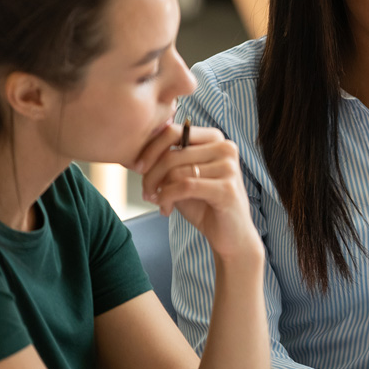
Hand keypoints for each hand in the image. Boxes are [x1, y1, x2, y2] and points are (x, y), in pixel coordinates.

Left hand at [136, 122, 261, 260]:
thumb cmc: (205, 205)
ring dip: (159, 191)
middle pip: (172, 154)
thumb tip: (137, 152)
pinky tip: (166, 209)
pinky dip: (167, 198)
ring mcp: (229, 167)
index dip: (150, 149)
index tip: (138, 168)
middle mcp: (226, 148)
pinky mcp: (227, 188)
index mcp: (216, 139)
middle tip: (146, 193)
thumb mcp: (184, 178)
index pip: (174, 131)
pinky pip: (184, 187)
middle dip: (150, 175)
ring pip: (176, 171)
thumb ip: (169, 161)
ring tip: (160, 203)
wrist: (231, 236)